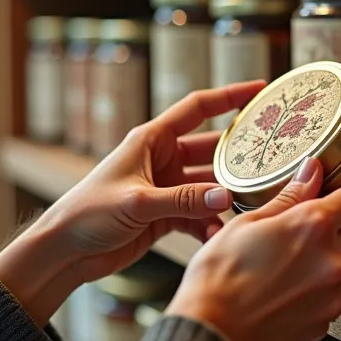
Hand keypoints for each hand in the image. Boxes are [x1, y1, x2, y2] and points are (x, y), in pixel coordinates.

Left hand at [0, 81, 265, 324]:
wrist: (64, 251)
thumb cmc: (87, 213)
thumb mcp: (137, 203)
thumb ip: (182, 200)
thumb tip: (227, 196)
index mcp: (151, 139)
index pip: (197, 108)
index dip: (230, 96)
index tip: (262, 90)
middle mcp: (161, 159)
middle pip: (211, 150)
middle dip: (241, 155)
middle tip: (275, 157)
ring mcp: (165, 187)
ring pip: (209, 185)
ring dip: (228, 196)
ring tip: (255, 204)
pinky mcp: (164, 215)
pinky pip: (199, 214)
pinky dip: (211, 224)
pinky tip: (222, 236)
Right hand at [164, 158, 340, 340]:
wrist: (213, 334)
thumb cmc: (219, 278)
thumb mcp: (248, 223)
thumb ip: (288, 196)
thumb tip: (311, 171)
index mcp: (313, 225)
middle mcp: (332, 259)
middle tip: (320, 212)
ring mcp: (333, 293)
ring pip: (340, 261)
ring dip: (324, 253)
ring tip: (285, 259)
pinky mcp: (327, 320)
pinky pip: (329, 293)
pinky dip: (314, 285)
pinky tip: (284, 287)